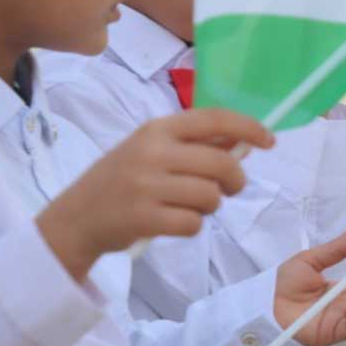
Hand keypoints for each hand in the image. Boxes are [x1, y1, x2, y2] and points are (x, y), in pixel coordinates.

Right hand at [39, 108, 275, 276]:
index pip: (213, 119)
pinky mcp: (143, 217)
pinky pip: (193, 223)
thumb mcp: (150, 151)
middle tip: (229, 189)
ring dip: (209, 206)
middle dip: (235, 181)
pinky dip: (191, 226)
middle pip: (221, 164)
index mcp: (156, 129)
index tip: (269, 140)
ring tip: (188, 206)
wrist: (76, 217)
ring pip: (210, 196)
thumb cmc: (121, 181)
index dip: (248, 128)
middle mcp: (151, 152)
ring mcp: (146, 185)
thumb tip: (243, 142)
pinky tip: (172, 222)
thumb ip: (193, 146)